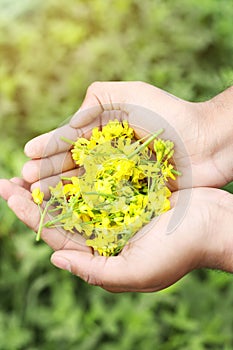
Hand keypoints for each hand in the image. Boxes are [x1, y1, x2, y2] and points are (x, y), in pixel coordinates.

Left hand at [1, 178, 231, 291]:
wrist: (214, 224)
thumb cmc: (179, 252)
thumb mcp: (137, 272)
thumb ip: (95, 271)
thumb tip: (56, 260)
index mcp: (103, 252)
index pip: (58, 235)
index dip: (31, 216)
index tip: (10, 196)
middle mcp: (106, 230)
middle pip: (62, 212)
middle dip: (35, 197)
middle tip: (8, 179)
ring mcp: (117, 208)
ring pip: (77, 193)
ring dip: (54, 180)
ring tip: (30, 164)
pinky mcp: (130, 190)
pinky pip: (100, 178)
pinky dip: (81, 168)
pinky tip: (66, 156)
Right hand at [22, 82, 232, 195]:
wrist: (207, 142)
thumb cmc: (169, 115)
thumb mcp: (126, 96)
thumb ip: (93, 103)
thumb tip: (63, 129)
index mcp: (103, 132)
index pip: (68, 144)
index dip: (47, 153)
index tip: (27, 160)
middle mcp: (107, 157)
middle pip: (71, 169)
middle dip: (45, 176)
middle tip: (22, 185)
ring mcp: (119, 179)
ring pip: (82, 188)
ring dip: (57, 194)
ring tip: (35, 199)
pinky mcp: (132, 198)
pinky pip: (103, 204)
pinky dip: (82, 208)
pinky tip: (63, 211)